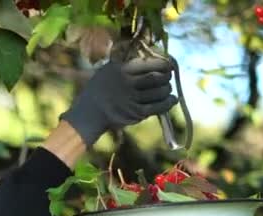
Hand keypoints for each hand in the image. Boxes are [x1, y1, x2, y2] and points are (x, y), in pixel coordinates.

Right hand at [60, 57, 177, 146]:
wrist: (90, 112)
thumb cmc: (99, 89)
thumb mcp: (108, 70)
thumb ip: (124, 62)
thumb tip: (146, 55)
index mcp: (121, 70)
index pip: (149, 63)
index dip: (163, 63)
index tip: (168, 64)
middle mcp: (127, 83)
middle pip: (156, 77)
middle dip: (166, 76)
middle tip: (168, 77)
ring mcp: (132, 99)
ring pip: (159, 92)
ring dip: (167, 89)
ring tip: (167, 88)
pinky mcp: (135, 113)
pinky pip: (157, 107)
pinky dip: (168, 103)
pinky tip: (172, 99)